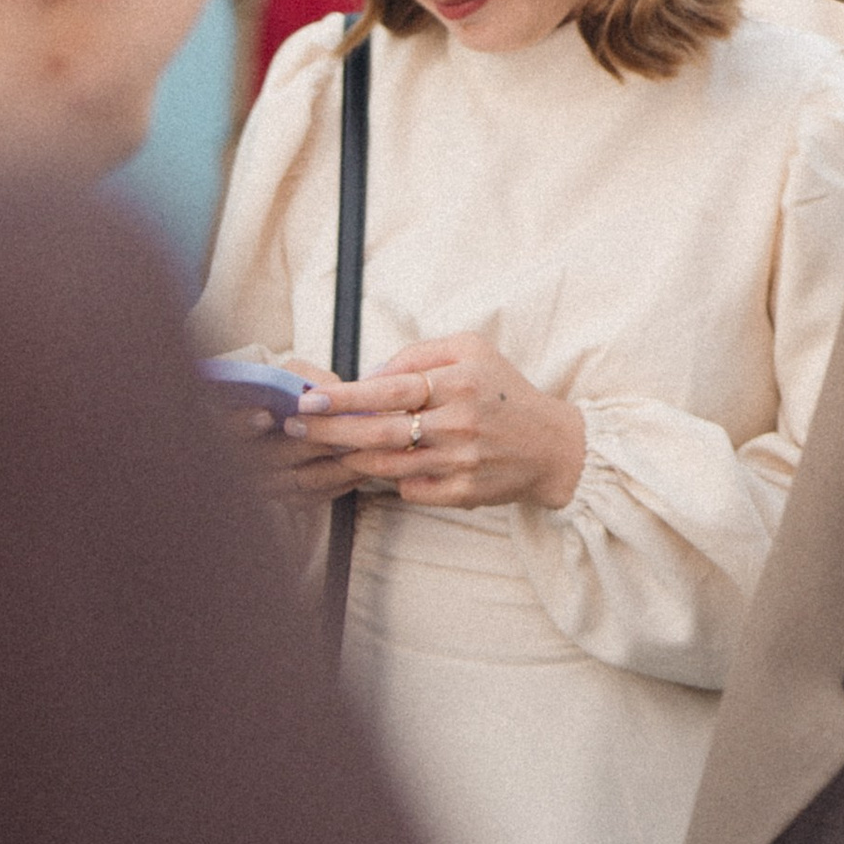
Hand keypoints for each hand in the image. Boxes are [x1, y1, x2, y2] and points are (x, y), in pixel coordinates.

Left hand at [284, 331, 587, 512]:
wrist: (552, 445)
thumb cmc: (505, 391)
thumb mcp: (472, 350)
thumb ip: (421, 354)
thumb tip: (372, 375)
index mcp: (460, 382)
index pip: (389, 390)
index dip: (345, 397)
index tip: (308, 400)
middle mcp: (460, 423)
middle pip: (380, 431)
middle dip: (329, 431)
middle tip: (292, 427)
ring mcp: (461, 461)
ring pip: (387, 465)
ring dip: (347, 457)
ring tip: (320, 447)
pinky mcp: (463, 493)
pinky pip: (410, 489)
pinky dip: (388, 479)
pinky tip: (371, 469)